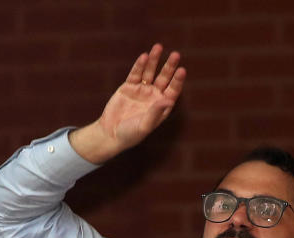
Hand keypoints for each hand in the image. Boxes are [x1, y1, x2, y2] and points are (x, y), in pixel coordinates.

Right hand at [69, 44, 186, 163]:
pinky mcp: (128, 87)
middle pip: (164, 78)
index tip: (182, 70)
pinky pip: (135, 74)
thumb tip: (168, 101)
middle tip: (176, 54)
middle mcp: (153, 96)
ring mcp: (141, 90)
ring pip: (150, 72)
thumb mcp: (145, 125)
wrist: (111, 133)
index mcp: (162, 106)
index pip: (173, 90)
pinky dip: (139, 65)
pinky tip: (145, 57)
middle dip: (169, 66)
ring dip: (154, 60)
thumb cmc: (131, 134)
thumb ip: (156, 112)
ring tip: (159, 47)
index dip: (177, 81)